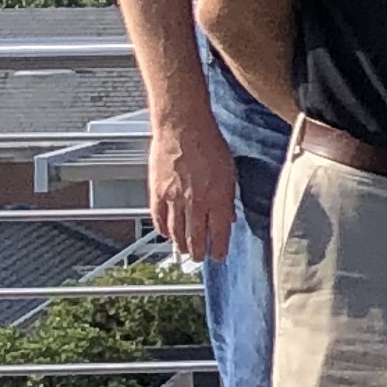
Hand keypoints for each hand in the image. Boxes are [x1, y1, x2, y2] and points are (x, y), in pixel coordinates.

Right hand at [145, 95, 238, 266]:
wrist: (183, 128)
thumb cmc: (209, 144)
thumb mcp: (230, 172)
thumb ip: (228, 197)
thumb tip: (229, 217)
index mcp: (217, 197)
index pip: (219, 232)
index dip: (219, 248)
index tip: (219, 256)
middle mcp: (196, 202)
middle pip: (196, 236)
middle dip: (199, 251)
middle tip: (200, 259)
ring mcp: (174, 198)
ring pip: (176, 231)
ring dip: (181, 244)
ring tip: (185, 251)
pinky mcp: (157, 192)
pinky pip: (158, 218)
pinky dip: (162, 229)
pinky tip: (166, 234)